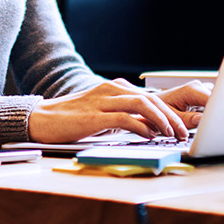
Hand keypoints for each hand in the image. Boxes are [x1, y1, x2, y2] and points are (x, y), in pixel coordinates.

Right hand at [28, 78, 202, 143]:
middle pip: (150, 99)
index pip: (149, 97)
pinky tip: (149, 135)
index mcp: (114, 88)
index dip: (169, 112)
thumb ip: (124, 116)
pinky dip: (140, 126)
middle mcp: (111, 90)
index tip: (180, 126)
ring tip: (171, 134)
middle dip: (170, 116)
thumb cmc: (72, 119)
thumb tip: (150, 128)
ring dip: (160, 120)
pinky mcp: (94, 116)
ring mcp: (102, 101)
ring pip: (141, 104)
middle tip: (182, 132)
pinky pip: (124, 118)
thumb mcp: (103, 114)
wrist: (41, 118)